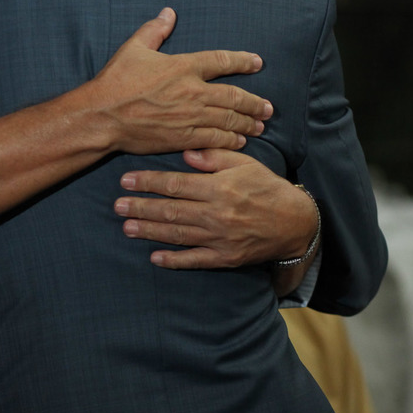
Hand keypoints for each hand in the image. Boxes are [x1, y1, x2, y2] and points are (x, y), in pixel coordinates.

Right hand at [88, 9, 272, 152]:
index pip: (222, 60)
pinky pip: (215, 139)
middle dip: (255, 103)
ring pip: (229, 119)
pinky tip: (239, 142)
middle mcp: (193, 91)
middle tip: (268, 108)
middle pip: (235, 96)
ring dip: (247, 123)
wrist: (102, 116)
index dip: (243, 61)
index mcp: (183, 66)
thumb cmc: (115, 81)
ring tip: (259, 126)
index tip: (257, 63)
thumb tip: (168, 13)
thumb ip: (154, 30)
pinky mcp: (183, 137)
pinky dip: (231, 140)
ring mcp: (190, 117)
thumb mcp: (133, 48)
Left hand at [113, 148, 315, 268]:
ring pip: (178, 234)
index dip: (148, 182)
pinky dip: (174, 260)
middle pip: (171, 210)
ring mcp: (220, 238)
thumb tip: (186, 152)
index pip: (176, 184)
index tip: (126, 180)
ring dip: (150, 232)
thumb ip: (214, 156)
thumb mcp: (244, 163)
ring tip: (126, 228)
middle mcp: (217, 214)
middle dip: (141, 208)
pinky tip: (154, 257)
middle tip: (117, 206)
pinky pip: (195, 260)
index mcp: (219, 188)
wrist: (295, 223)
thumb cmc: (266, 187)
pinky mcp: (225, 257)